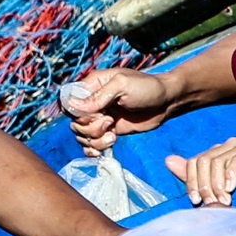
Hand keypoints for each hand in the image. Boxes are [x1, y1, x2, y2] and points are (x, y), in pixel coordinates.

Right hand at [66, 69, 180, 155]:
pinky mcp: (108, 132)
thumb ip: (98, 96)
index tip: (96, 114)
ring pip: (82, 136)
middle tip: (110, 122)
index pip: (69, 103)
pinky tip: (107, 147)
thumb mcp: (122, 85)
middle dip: (90, 128)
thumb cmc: (147, 87)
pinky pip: (91, 145)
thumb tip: (74, 106)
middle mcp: (92, 103)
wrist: (167, 102)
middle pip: (75, 123)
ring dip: (95, 140)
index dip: (78, 113)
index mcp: (92, 86)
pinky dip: (94, 150)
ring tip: (113, 135)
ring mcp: (100, 118)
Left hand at [165, 138, 235, 206]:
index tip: (195, 201)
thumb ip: (193, 174)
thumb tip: (168, 160)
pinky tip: (232, 188)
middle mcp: (229, 144)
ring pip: (218, 161)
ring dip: (218, 185)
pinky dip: (232, 175)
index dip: (192, 182)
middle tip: (210, 204)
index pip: (195, 161)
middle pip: (205, 161)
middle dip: (205, 185)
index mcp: (217, 151)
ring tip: (223, 201)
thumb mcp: (217, 186)